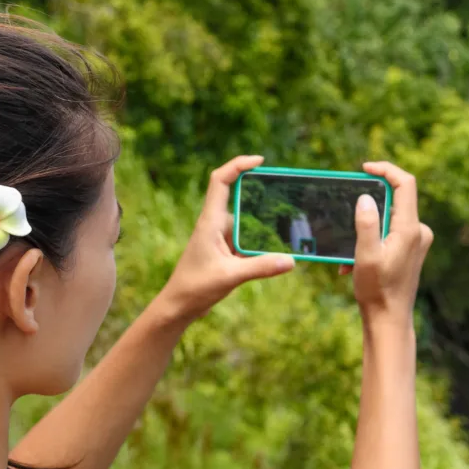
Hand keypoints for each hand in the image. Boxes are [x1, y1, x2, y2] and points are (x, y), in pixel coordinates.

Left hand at [159, 156, 295, 322]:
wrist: (178, 306)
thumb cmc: (195, 288)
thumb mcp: (231, 276)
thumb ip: (260, 267)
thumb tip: (290, 261)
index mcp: (210, 222)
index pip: (221, 181)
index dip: (238, 165)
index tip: (259, 161)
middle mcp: (214, 225)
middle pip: (237, 197)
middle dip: (259, 192)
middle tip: (286, 192)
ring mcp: (219, 238)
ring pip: (244, 220)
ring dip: (262, 220)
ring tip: (288, 220)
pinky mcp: (224, 252)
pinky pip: (245, 239)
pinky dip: (260, 240)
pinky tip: (278, 247)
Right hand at [350, 161, 432, 325]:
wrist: (390, 320)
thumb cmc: (377, 290)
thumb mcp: (365, 255)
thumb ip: (366, 224)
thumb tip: (365, 198)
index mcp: (410, 229)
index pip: (405, 184)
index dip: (386, 170)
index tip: (365, 168)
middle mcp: (419, 231)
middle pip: (395, 200)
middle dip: (367, 208)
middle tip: (346, 219)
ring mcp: (417, 241)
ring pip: (388, 219)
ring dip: (366, 230)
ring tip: (349, 254)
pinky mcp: (411, 250)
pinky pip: (390, 234)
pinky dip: (371, 242)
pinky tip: (355, 264)